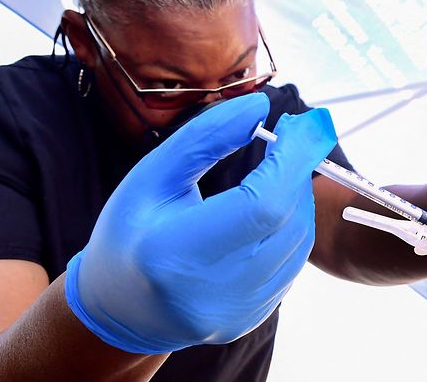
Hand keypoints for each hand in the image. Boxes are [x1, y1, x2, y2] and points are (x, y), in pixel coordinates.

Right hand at [65, 94, 336, 353]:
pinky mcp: (253, 319)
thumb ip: (206, 137)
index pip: (262, 204)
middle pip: (287, 221)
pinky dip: (291, 227)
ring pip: (299, 242)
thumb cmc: (130, 233)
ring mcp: (237, 312)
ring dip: (298, 198)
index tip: (305, 124)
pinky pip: (292, 264)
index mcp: (176, 253)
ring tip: (278, 171)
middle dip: (298, 172)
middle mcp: (212, 292)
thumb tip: (260, 107)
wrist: (121, 309)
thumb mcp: (153, 175)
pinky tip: (272, 208)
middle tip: (293, 138)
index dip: (293, 160)